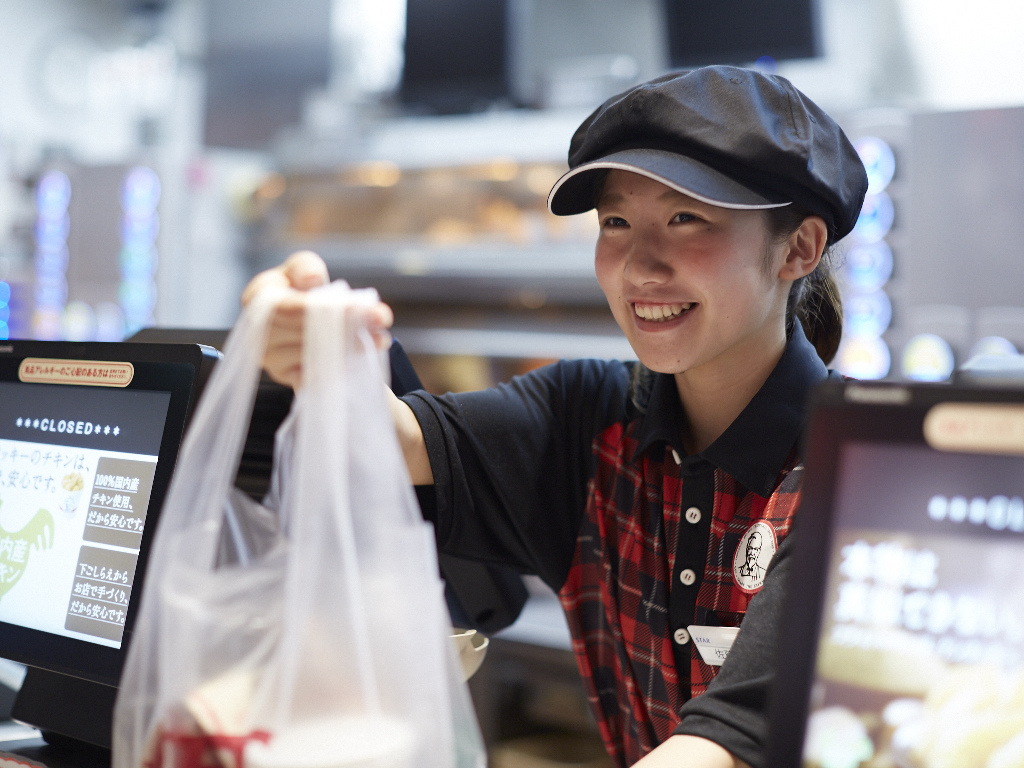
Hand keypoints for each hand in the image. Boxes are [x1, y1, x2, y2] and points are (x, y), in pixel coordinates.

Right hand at [241, 250, 393, 387]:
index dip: (319, 308)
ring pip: (317, 354)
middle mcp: (259, 334)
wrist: (303, 319)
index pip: (287, 308)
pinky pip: (320, 375)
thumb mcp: (302, 268)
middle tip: (380, 318)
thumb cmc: (300, 288)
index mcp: (256, 300)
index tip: (355, 306)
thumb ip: (305, 266)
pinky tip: (364, 354)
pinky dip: (345, 365)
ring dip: (354, 345)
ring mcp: (273, 360)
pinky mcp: (289, 379)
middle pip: (307, 332)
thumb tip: (312, 279)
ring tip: (380, 336)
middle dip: (348, 324)